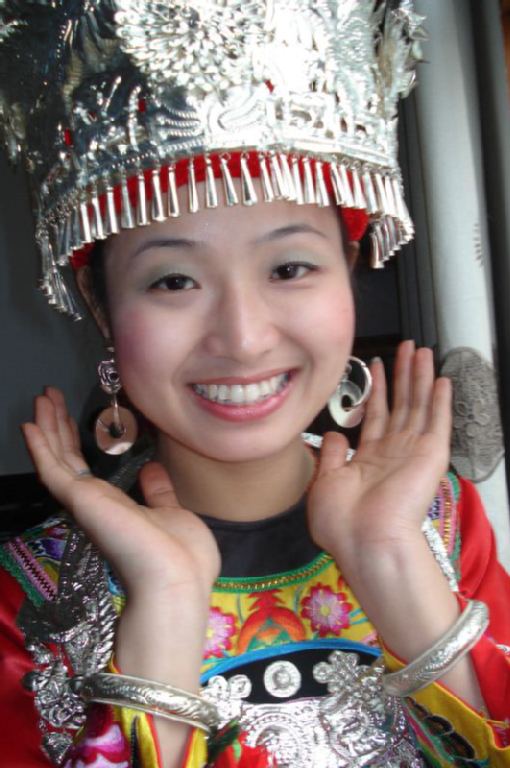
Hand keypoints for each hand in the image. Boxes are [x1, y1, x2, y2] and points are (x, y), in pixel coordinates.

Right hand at [21, 388, 219, 601]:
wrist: (177, 579)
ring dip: (48, 427)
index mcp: (114, 508)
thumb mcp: (172, 513)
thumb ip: (157, 492)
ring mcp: (86, 504)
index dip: (75, 441)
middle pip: (68, 458)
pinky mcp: (82, 502)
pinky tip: (29, 425)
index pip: (86, 470)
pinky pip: (54, 470)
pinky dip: (40, 448)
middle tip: (48, 396)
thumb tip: (151, 469)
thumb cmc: (182, 555)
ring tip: (41, 398)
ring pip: (58, 459)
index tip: (70, 416)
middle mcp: (96, 505)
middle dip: (58, 426)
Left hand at [308, 340, 451, 565]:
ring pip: (419, 404)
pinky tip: (441, 379)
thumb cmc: (343, 522)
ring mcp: (414, 453)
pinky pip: (438, 421)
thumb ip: (333, 454)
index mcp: (370, 460)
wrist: (365, 541)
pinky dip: (441, 400)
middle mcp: (394, 453)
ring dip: (421, 376)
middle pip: (401, 403)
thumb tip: (335, 434)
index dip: (379, 389)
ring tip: (422, 350)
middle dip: (403, 374)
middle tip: (407, 347)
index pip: (377, 416)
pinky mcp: (431, 455)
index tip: (379, 366)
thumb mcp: (325, 482)